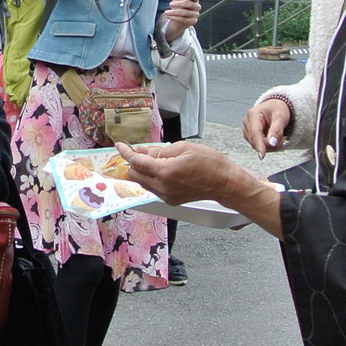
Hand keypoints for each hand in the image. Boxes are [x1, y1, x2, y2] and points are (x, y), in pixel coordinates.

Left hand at [116, 140, 282, 237]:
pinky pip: (154, 188)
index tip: (120, 145)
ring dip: (143, 171)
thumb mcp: (183, 148)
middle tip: (141, 151)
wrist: (226, 183)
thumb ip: (159, 151)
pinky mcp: (171, 200)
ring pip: (143, 183)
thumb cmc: (210, 163)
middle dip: (134, 162)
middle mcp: (163, 187)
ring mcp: (167, 196)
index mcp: (165, 173)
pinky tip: (162, 169)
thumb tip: (141, 151)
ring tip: (155, 159)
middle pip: (135, 175)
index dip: (126, 152)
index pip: (136, 163)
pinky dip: (152, 178)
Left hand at [164, 0, 200, 40]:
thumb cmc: (179, 6)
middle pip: (189, 4)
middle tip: (170, 4)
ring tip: (167, 12)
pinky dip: (175, 18)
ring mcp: (196, 14)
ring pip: (185, 13)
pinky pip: (183, 19)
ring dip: (174, 12)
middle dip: (178, 4)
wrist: (177, 19)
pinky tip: (170, 16)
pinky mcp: (193, 21)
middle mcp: (197, 6)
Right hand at [242, 98, 292, 155]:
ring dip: (269, 145)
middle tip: (283, 139)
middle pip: (256, 141)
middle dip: (270, 144)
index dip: (259, 145)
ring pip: (256, 145)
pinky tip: (273, 139)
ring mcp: (247, 129)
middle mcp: (247, 121)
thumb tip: (272, 143)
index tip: (262, 156)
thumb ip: (276, 130)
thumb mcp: (281, 117)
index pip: (255, 133)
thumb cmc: (278, 108)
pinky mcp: (249, 134)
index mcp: (253, 114)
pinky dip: (267, 145)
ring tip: (279, 137)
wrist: (276, 107)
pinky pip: (257, 145)